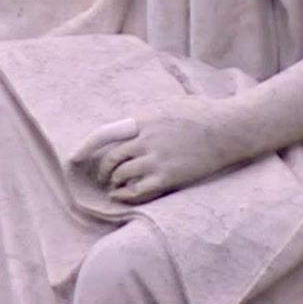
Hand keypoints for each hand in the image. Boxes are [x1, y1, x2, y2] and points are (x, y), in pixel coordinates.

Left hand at [70, 95, 255, 204]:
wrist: (227, 129)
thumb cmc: (201, 113)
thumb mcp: (168, 106)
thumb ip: (146, 117)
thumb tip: (131, 127)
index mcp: (143, 119)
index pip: (104, 134)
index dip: (86, 147)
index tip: (74, 158)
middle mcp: (145, 139)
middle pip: (111, 159)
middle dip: (103, 170)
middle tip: (103, 177)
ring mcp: (156, 159)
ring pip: (121, 176)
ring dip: (114, 183)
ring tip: (114, 187)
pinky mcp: (169, 177)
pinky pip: (138, 191)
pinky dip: (125, 196)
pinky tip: (123, 197)